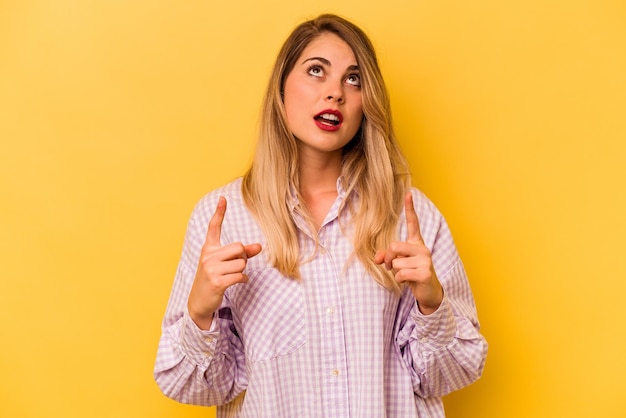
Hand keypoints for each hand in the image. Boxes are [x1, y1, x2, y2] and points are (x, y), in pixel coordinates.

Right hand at [187, 196, 261, 328]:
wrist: (199, 301)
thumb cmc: (214, 277)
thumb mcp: (224, 263)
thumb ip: (242, 253)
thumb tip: (259, 246)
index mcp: (208, 248)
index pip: (214, 227)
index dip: (219, 212)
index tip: (223, 198)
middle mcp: (208, 256)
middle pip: (239, 247)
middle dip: (243, 257)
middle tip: (233, 266)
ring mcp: (211, 269)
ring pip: (242, 262)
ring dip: (242, 270)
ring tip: (232, 275)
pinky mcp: (217, 281)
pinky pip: (240, 275)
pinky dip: (242, 279)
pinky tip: (236, 282)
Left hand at [375, 192, 442, 314]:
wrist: (428, 292)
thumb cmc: (412, 274)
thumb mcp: (397, 264)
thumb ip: (386, 257)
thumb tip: (378, 258)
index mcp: (416, 243)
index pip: (413, 223)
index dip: (410, 208)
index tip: (408, 194)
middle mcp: (422, 248)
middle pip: (394, 246)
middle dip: (389, 259)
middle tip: (391, 267)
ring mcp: (426, 260)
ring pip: (397, 262)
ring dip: (396, 272)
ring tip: (405, 275)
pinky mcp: (425, 272)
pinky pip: (402, 273)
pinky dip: (400, 279)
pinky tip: (408, 281)